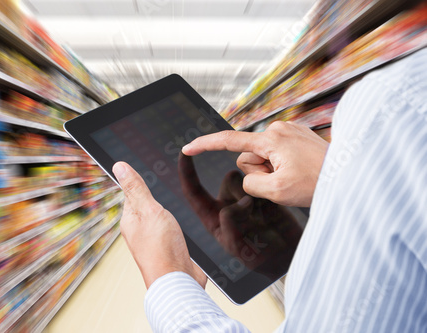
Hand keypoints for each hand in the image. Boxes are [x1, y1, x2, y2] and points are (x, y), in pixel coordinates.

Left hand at [113, 161, 206, 288]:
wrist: (179, 281)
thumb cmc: (162, 250)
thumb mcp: (149, 210)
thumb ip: (136, 188)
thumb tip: (119, 166)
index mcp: (130, 219)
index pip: (131, 192)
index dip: (139, 180)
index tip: (148, 168)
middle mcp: (139, 230)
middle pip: (146, 204)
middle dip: (155, 194)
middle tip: (164, 182)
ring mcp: (154, 239)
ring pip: (159, 216)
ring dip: (166, 209)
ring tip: (174, 202)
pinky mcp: (168, 247)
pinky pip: (170, 228)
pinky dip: (176, 221)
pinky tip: (182, 220)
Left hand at [179, 154, 301, 276]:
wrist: (286, 256)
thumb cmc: (258, 257)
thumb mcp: (237, 245)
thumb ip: (231, 223)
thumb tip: (240, 202)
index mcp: (212, 216)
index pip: (194, 191)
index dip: (187, 171)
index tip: (183, 152)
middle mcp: (228, 203)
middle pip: (230, 179)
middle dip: (241, 190)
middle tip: (253, 213)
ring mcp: (247, 198)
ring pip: (248, 179)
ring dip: (256, 193)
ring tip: (265, 216)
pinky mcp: (265, 194)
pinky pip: (264, 182)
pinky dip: (268, 193)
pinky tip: (273, 212)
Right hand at [182, 121, 328, 206]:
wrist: (348, 175)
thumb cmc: (317, 182)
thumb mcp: (276, 191)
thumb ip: (251, 182)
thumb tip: (250, 175)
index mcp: (270, 139)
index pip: (228, 141)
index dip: (205, 145)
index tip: (188, 148)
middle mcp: (277, 128)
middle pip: (249, 156)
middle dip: (260, 171)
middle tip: (284, 180)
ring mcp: (288, 130)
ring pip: (263, 156)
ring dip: (272, 169)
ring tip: (295, 175)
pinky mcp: (295, 135)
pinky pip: (276, 153)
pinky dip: (282, 164)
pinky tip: (299, 169)